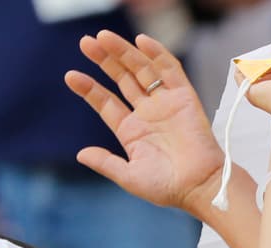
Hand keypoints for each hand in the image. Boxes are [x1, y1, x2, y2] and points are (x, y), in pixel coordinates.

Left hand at [65, 30, 223, 215]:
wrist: (200, 186)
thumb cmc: (169, 187)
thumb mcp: (130, 177)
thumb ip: (106, 163)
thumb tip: (81, 154)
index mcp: (133, 131)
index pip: (107, 103)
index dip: (89, 89)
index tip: (71, 76)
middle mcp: (148, 114)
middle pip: (123, 79)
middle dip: (105, 60)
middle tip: (85, 42)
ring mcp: (166, 104)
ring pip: (142, 70)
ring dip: (124, 52)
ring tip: (103, 37)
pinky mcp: (185, 98)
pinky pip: (170, 71)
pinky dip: (157, 54)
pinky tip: (141, 41)